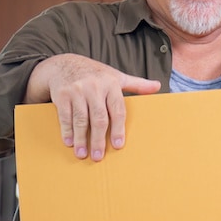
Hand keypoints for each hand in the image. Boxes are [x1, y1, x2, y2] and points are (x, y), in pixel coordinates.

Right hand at [25, 54, 160, 160]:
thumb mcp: (116, 76)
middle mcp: (94, 87)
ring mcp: (77, 90)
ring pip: (80, 119)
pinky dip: (66, 131)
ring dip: (81, 139)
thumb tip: (158, 86)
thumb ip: (136, 84)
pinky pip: (65, 116)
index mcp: (111, 84)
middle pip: (98, 118)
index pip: (117, 109)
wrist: (65, 64)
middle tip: (98, 156)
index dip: (118, 129)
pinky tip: (69, 143)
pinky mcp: (62, 95)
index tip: (117, 146)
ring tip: (82, 154)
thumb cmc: (95, 74)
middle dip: (98, 139)